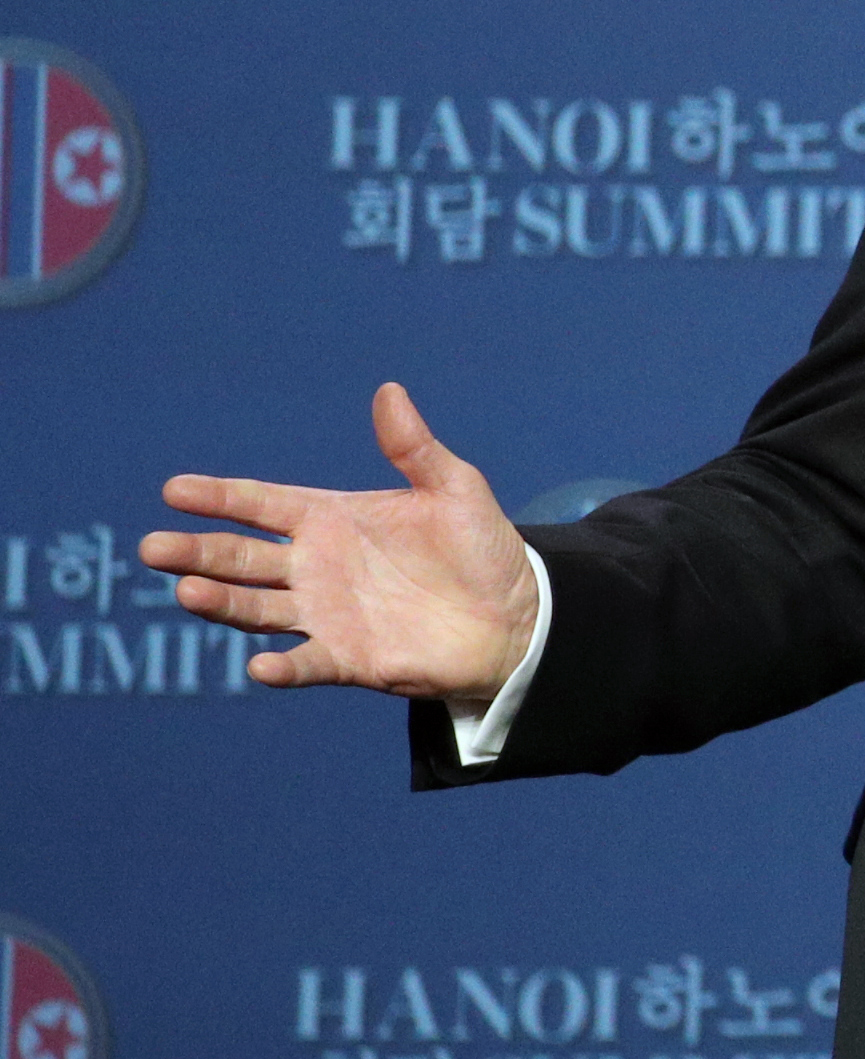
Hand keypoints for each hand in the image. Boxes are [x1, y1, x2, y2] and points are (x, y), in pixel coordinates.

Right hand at [140, 382, 539, 700]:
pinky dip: (284, 666)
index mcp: (331, 519)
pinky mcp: (350, 658)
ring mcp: (327, 614)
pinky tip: (260, 666)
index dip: (220, 498)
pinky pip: (308, 663)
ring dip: (222, 602)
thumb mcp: (454, 489)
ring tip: (189, 590)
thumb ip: (415, 448)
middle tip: (154, 547)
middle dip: (198, 552)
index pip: (262, 506)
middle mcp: (316, 567)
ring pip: (258, 608)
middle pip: (242, 558)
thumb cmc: (481, 547)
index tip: (174, 491)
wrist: (517, 615)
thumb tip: (390, 391)